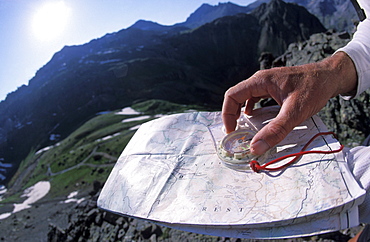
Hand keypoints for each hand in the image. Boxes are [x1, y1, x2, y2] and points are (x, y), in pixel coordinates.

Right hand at [222, 52, 357, 154]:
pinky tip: (254, 117)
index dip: (227, 114)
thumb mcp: (295, 112)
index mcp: (261, 81)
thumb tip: (256, 147)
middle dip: (231, 114)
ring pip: (244, 97)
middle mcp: (260, 80)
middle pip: (236, 96)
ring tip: (240, 127)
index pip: (232, 95)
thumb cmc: (314, 89)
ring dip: (239, 112)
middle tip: (234, 132)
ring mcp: (266, 83)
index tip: (231, 131)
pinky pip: (254, 97)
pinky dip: (250, 109)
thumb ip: (276, 130)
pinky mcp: (273, 88)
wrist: (330, 76)